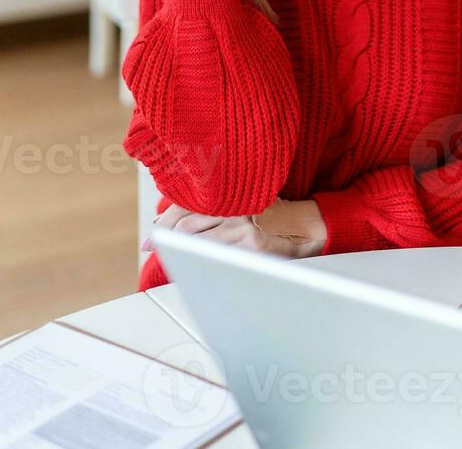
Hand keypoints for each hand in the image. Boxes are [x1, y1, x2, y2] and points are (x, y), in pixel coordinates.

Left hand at [142, 198, 326, 258]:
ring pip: (197, 243)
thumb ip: (219, 204)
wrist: (309, 227)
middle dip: (166, 240)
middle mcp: (234, 207)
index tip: (153, 236)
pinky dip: (201, 263)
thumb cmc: (275, 215)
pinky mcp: (252, 247)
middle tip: (153, 249)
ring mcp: (242, 228)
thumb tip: (178, 216)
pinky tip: (195, 268)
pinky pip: (217, 258)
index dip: (165, 222)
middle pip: (186, 225)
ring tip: (171, 259)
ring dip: (180, 254)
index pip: (187, 205)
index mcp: (231, 193)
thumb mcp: (246, 199)